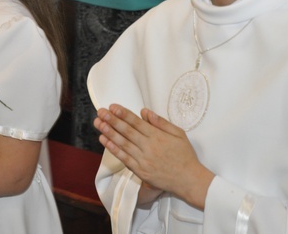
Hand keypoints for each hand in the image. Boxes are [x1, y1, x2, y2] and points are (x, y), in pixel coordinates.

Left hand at [94, 104, 214, 209]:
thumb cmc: (185, 156)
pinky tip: (105, 140)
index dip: (123, 114)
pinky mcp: (140, 171)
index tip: (112, 107)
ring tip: (98, 123)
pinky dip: (113, 149)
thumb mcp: (178, 134)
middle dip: (112, 120)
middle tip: (100, 112)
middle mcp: (148, 147)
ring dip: (109, 132)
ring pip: (122, 143)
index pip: (136, 122)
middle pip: (126, 131)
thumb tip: (144, 111)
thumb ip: (161, 122)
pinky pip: (124, 158)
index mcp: (157, 136)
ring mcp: (143, 159)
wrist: (189, 180)